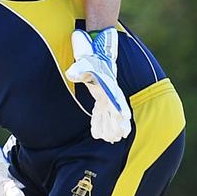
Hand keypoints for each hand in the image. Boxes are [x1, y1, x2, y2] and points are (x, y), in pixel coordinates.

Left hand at [65, 27, 131, 142]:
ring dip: (111, 127)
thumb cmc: (90, 60)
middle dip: (119, 123)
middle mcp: (110, 94)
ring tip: (113, 139)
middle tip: (121, 135)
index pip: (116, 99)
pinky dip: (100, 124)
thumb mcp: (85, 63)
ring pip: (110, 116)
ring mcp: (107, 98)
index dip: (121, 108)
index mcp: (109, 86)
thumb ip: (79, 69)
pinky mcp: (101, 101)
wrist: (95, 56)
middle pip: (116, 110)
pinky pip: (101, 115)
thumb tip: (71, 74)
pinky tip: (98, 135)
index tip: (125, 118)